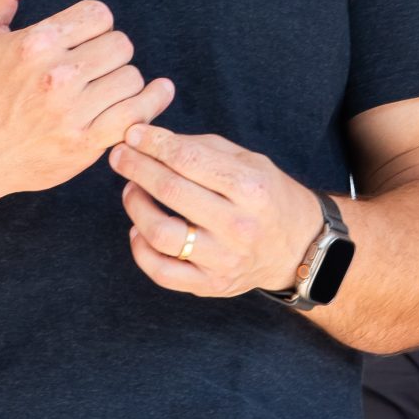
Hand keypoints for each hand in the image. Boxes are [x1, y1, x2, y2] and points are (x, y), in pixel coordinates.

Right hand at [0, 0, 175, 198]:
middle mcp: (56, 75)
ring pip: (132, 78)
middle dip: (109, 53)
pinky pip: (138, 114)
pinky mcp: (85, 143)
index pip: (100, 15)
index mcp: (36, 42)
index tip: (84, 41)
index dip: (95, 25)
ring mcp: (72, 111)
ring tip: (104, 89)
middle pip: (121, 45)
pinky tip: (149, 96)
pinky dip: (151, 103)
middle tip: (93, 67)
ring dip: (123, 82)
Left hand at [109, 123, 323, 298]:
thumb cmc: (268, 196)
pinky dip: (140, 249)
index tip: (132, 134)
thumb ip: (202, 148)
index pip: (190, 158)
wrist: (298, 247)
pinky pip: (161, 272)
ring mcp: (224, 259)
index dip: (154, 143)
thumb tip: (150, 138)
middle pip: (171, 190)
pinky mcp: (211, 285)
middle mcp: (239, 225)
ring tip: (131, 190)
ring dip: (135, 206)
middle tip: (119, 155)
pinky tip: (138, 229)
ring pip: (160, 233)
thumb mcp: (249, 161)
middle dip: (137, 167)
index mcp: (251, 187)